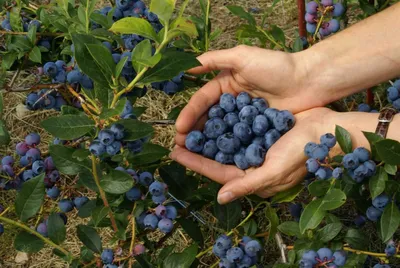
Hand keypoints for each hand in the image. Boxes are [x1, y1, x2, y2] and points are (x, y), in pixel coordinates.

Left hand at [171, 107, 337, 203]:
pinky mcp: (261, 134)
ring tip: (189, 127)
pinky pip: (237, 131)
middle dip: (197, 150)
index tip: (175, 153)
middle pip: (218, 158)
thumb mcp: (274, 171)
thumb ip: (246, 184)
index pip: (218, 172)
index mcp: (253, 178)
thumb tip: (220, 198)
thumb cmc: (301, 152)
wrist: (326, 129)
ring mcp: (256, 150)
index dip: (195, 162)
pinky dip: (224, 125)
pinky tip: (212, 115)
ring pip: (225, 144)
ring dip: (208, 136)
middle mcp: (252, 166)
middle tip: (176, 140)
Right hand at [175, 45, 319, 144]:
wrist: (309, 80)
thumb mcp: (243, 57)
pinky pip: (238, 138)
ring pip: (221, 130)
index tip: (179, 129)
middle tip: (181, 146)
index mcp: (226, 84)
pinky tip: (218, 158)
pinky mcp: (257, 128)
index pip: (202, 100)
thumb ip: (215, 60)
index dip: (190, 114)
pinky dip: (228, 147)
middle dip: (194, 131)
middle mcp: (232, 101)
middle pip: (209, 117)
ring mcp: (244, 116)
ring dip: (208, 141)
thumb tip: (188, 65)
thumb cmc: (276, 66)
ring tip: (194, 155)